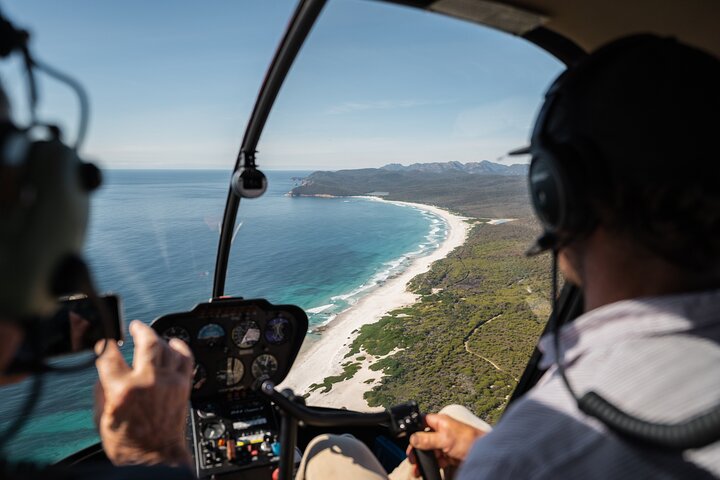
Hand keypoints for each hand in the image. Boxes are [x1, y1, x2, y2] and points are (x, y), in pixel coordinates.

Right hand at [94, 320, 193, 466]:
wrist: (155, 456)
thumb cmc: (128, 443)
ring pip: (167, 347)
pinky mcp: (183, 386)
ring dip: (158, 337)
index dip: (105, 344)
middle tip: (134, 326)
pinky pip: (186, 358)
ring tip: (151, 336)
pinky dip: (180, 347)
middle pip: (146, 342)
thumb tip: (104, 371)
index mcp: (122, 390)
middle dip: (139, 329)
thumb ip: (102, 390)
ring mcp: (169, 382)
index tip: (105, 340)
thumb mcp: (102, 418)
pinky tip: (174, 343)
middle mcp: (148, 382)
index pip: (110, 356)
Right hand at [407, 413, 486, 475]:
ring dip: (423, 458)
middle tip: (412, 457)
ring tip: (417, 467)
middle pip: (424, 438)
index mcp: (440, 422)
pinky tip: (427, 468)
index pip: (422, 422)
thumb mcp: (445, 439)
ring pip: (429, 450)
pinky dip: (432, 464)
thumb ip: (427, 439)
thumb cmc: (470, 440)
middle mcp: (442, 431)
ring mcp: (445, 443)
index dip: (414, 429)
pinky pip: (437, 459)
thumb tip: (413, 438)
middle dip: (417, 448)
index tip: (407, 440)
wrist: (485, 455)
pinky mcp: (449, 454)